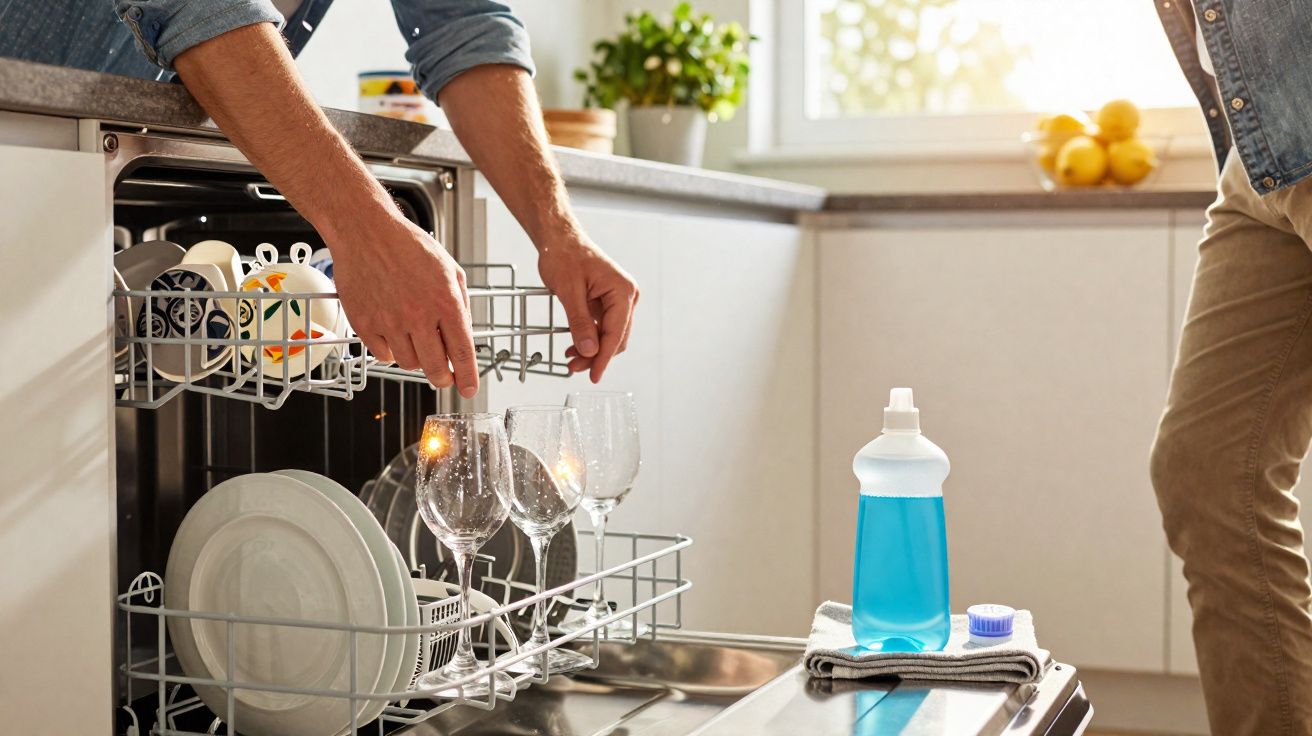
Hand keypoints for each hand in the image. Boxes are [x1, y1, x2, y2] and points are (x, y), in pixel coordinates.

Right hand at [329, 214, 477, 395]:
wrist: (366, 232)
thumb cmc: (408, 246)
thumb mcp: (450, 269)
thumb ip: (460, 303)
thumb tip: (463, 335)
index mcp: (445, 302)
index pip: (462, 353)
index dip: (468, 377)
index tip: (469, 389)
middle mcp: (419, 315)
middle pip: (435, 369)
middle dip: (443, 378)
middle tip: (444, 376)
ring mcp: (390, 322)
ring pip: (409, 364)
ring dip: (416, 359)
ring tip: (415, 339)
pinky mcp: (365, 324)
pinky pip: (383, 354)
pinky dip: (391, 350)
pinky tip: (394, 332)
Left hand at [536, 237, 638, 382]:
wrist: (560, 238)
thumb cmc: (564, 255)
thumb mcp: (569, 291)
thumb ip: (580, 323)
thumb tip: (590, 350)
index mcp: (622, 291)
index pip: (615, 333)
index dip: (603, 358)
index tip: (593, 375)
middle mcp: (626, 295)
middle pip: (616, 337)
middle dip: (596, 356)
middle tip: (575, 368)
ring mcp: (618, 299)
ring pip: (609, 335)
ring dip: (593, 350)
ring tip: (572, 360)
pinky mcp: (608, 301)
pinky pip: (602, 327)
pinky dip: (590, 338)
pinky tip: (576, 347)